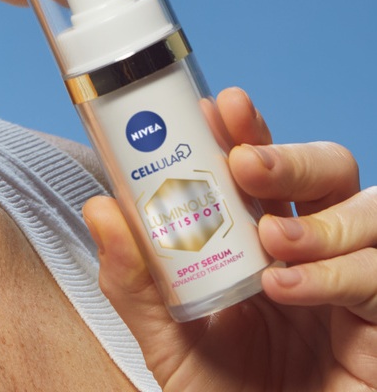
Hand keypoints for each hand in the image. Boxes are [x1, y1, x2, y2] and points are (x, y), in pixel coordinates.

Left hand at [83, 87, 376, 390]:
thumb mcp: (168, 342)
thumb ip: (135, 283)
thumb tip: (100, 208)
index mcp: (261, 240)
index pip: (263, 164)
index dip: (245, 129)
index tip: (215, 108)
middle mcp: (314, 250)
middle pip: (326, 168)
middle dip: (287, 153)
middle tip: (244, 161)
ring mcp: (352, 285)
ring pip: (369, 207)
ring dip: (319, 213)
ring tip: (271, 239)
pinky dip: (335, 272)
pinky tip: (286, 287)